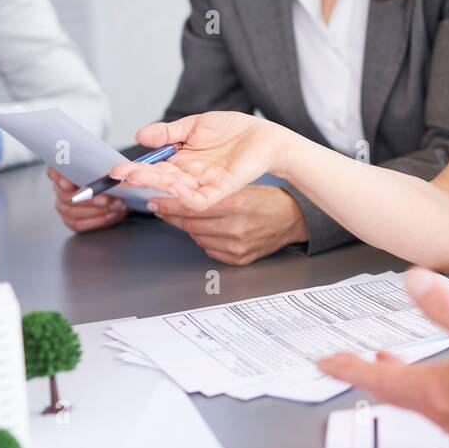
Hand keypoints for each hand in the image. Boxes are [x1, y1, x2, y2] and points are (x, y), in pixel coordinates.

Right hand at [48, 167, 127, 230]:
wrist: (119, 194)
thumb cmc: (112, 178)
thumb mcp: (114, 168)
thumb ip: (113, 167)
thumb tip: (116, 172)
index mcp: (65, 173)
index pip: (54, 172)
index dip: (59, 178)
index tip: (69, 184)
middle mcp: (61, 190)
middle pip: (67, 196)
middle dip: (89, 199)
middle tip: (107, 199)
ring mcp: (64, 206)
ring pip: (74, 211)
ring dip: (97, 210)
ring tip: (115, 206)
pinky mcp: (71, 221)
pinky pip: (79, 224)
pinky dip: (97, 220)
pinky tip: (111, 214)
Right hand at [109, 112, 286, 209]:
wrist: (265, 136)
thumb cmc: (233, 130)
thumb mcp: (196, 126)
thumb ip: (169, 132)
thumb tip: (140, 135)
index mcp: (180, 161)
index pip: (153, 168)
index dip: (135, 169)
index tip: (115, 169)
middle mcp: (189, 176)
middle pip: (160, 180)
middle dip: (140, 177)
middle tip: (120, 174)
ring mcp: (204, 184)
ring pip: (176, 190)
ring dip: (158, 185)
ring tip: (140, 178)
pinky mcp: (222, 189)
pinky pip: (202, 199)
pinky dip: (188, 197)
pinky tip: (175, 189)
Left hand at [148, 186, 305, 264]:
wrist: (293, 221)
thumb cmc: (269, 201)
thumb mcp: (243, 188)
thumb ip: (213, 194)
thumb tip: (181, 195)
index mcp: (238, 204)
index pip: (193, 206)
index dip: (170, 204)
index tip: (155, 201)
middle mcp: (236, 227)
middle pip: (191, 223)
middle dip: (174, 215)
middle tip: (162, 207)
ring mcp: (236, 246)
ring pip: (197, 237)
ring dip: (189, 227)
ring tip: (190, 217)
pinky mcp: (238, 259)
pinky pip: (209, 249)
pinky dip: (205, 239)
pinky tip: (209, 231)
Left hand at [318, 269, 448, 447]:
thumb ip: (448, 307)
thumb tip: (415, 280)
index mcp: (431, 387)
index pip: (375, 375)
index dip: (347, 365)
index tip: (325, 361)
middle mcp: (436, 407)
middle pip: (388, 390)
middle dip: (366, 372)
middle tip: (347, 364)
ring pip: (410, 397)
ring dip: (393, 379)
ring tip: (387, 365)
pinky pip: (434, 403)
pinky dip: (420, 387)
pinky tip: (438, 380)